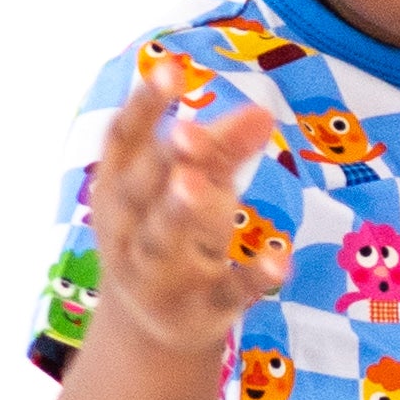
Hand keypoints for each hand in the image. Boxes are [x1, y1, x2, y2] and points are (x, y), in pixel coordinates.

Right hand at [86, 62, 287, 361]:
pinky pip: (226, 292)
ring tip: (197, 186)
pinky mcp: (199, 309)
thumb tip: (262, 113)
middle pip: (141, 190)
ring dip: (179, 213)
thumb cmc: (170, 231)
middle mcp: (128, 228)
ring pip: (162, 241)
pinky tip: (280, 260)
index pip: (124, 139)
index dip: (144, 106)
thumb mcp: (194, 185)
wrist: (150, 329)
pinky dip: (252, 277)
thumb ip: (223, 149)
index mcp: (119, 185)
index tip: (169, 69)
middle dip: (162, 161)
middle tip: (185, 133)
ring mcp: (159, 272)